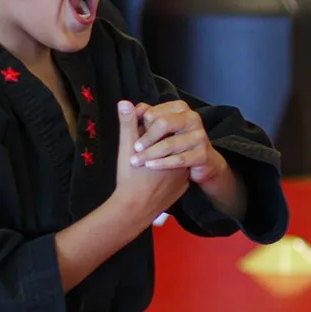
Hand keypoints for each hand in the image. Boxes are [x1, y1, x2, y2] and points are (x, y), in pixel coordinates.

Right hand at [114, 101, 188, 218]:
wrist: (135, 209)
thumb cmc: (130, 177)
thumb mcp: (127, 147)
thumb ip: (128, 124)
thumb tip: (125, 102)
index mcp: (170, 144)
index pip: (161, 128)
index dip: (145, 132)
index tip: (135, 144)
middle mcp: (182, 156)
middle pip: (169, 142)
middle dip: (153, 145)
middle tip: (138, 156)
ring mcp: (185, 173)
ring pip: (173, 159)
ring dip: (159, 157)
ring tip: (143, 168)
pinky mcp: (182, 186)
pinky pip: (175, 174)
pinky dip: (164, 173)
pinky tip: (152, 178)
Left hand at [130, 100, 229, 184]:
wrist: (201, 163)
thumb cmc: (174, 142)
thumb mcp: (157, 128)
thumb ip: (142, 116)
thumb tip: (124, 104)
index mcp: (179, 108)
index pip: (153, 113)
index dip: (140, 125)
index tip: (133, 134)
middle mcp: (192, 118)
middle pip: (163, 124)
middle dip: (146, 138)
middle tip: (135, 149)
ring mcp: (199, 136)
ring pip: (169, 144)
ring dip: (150, 153)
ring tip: (137, 161)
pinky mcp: (202, 154)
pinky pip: (179, 159)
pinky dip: (162, 163)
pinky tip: (151, 166)